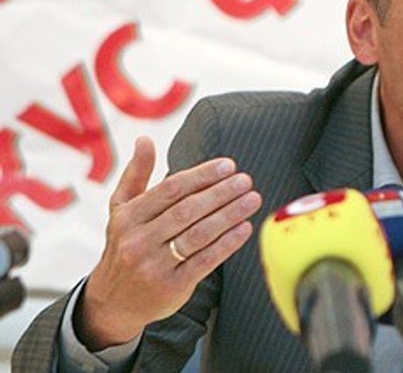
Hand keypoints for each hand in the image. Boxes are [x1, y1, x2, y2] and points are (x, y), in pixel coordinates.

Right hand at [75, 137, 261, 349]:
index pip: (170, 190)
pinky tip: (245, 228)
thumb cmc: (125, 245)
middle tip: (246, 181)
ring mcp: (154, 265)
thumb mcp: (121, 209)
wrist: (112, 301)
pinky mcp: (172, 286)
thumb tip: (144, 139)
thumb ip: (136, 174)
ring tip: (252, 199)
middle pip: (187, 211)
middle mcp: (138, 240)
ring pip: (199, 234)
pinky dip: (227, 243)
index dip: (201, 176)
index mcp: (127, 217)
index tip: (228, 165)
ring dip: (230, 215)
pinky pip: (205, 261)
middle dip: (220, 193)